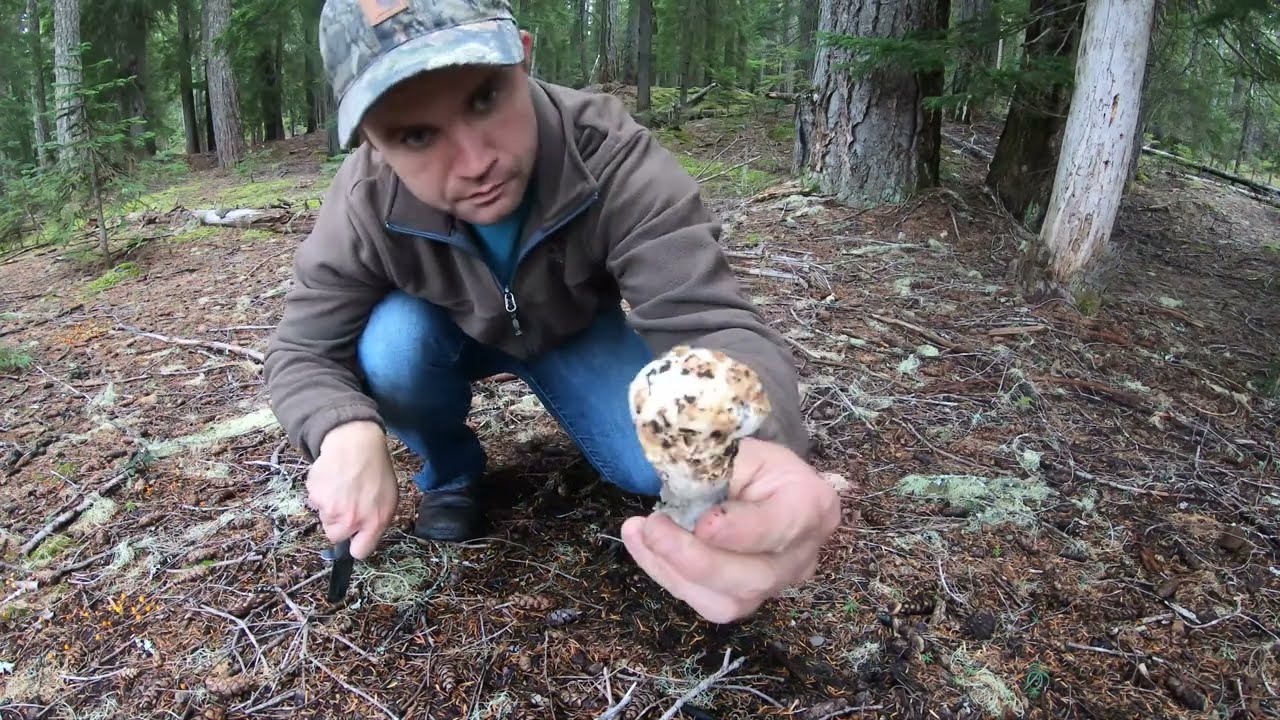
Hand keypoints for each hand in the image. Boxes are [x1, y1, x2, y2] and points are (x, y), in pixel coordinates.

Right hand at [307, 420, 398, 559]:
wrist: (355, 444)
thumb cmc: (376, 469)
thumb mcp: (389, 498)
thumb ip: (376, 521)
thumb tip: (363, 537)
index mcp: (374, 522)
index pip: (360, 552)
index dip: (356, 545)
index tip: (354, 540)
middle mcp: (351, 520)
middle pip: (335, 537)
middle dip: (338, 525)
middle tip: (346, 505)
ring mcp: (331, 509)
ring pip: (324, 518)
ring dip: (330, 507)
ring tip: (342, 487)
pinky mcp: (315, 496)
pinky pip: (315, 502)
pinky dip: (321, 493)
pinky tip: (333, 480)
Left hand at [620, 437, 841, 623]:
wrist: (758, 482)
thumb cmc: (751, 462)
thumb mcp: (741, 449)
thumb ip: (717, 468)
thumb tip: (681, 489)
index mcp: (812, 504)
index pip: (780, 527)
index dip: (739, 531)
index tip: (701, 523)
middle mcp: (802, 554)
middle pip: (754, 576)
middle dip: (695, 558)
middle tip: (654, 526)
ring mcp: (776, 585)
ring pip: (728, 601)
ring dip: (674, 570)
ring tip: (640, 534)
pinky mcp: (746, 600)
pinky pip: (706, 602)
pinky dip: (668, 576)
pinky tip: (644, 547)